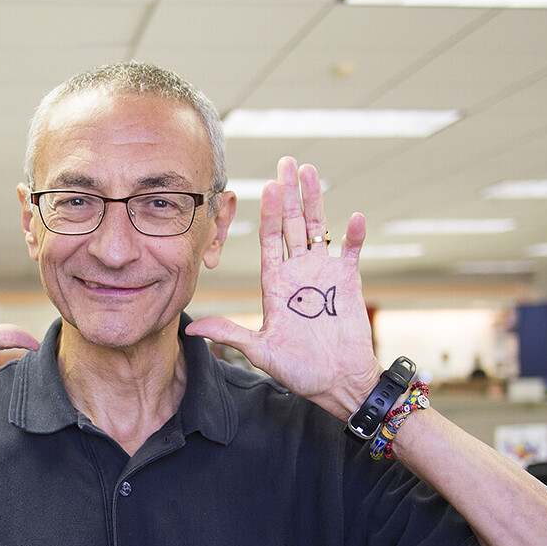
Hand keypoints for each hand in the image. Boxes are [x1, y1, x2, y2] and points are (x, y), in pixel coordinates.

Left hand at [186, 157, 379, 418]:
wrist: (338, 383)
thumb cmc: (300, 370)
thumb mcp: (261, 351)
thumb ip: (230, 334)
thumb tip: (192, 328)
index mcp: (275, 283)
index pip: (269, 240)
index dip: (267, 214)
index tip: (265, 187)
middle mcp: (298, 272)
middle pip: (292, 224)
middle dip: (289, 194)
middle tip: (286, 162)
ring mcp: (324, 274)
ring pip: (319, 228)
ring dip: (316, 201)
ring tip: (311, 173)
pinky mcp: (349, 282)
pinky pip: (351, 252)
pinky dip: (353, 236)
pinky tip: (354, 217)